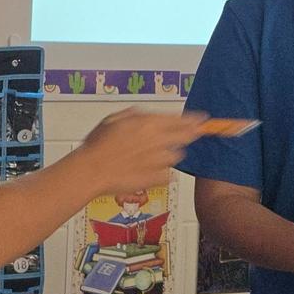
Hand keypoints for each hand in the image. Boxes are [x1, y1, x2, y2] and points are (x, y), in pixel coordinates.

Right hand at [79, 109, 207, 194]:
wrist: (91, 170)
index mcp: (149, 123)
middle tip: (191, 133)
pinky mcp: (157, 178)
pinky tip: (147, 168)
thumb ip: (139, 115)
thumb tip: (151, 116)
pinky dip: (162, 171)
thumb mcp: (116, 118)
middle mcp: (158, 141)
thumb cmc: (99, 145)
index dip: (195, 119)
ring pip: (177, 156)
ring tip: (152, 154)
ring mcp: (159, 161)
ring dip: (170, 153)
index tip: (202, 119)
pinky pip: (168, 173)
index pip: (182, 120)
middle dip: (190, 134)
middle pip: (187, 137)